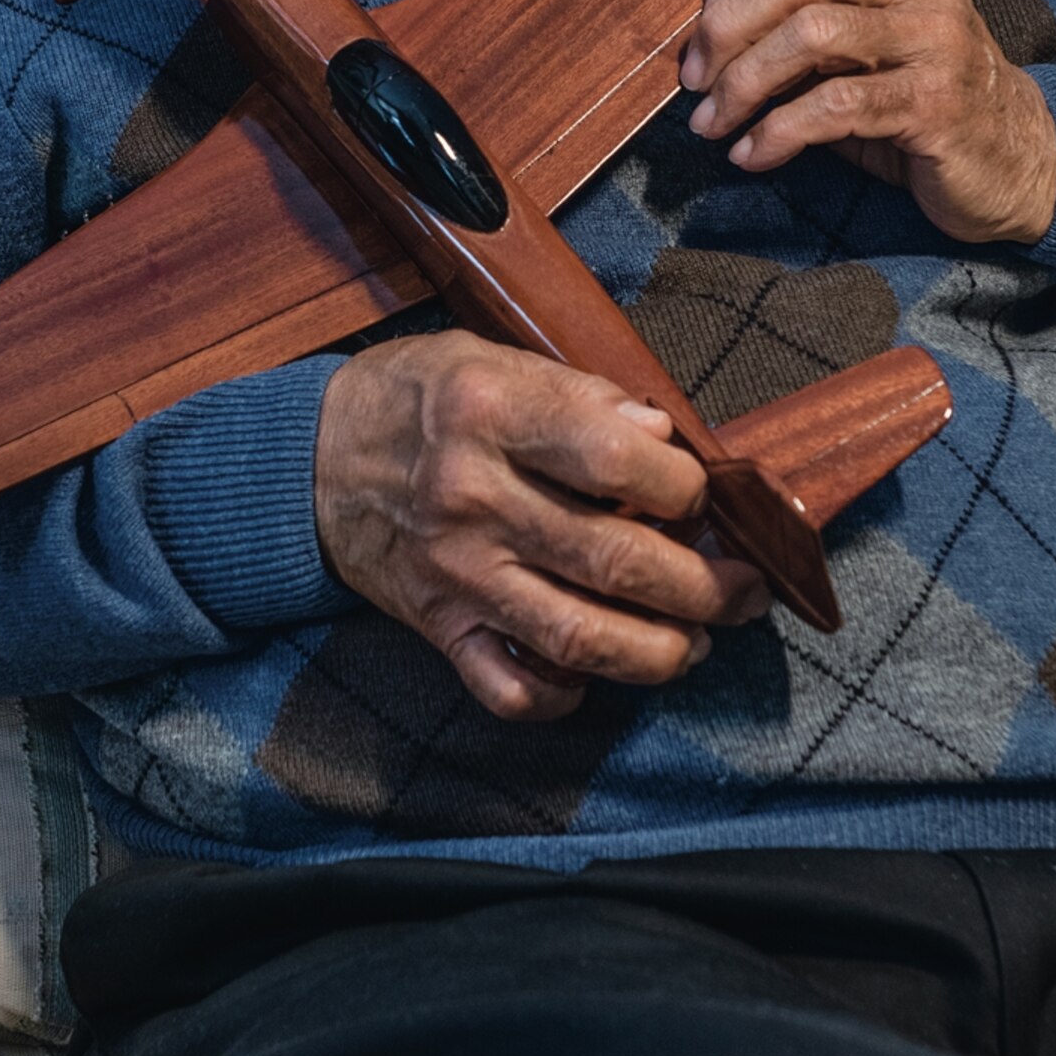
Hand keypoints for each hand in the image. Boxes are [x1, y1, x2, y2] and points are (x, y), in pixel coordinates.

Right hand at [314, 332, 769, 722]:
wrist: (310, 460)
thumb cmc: (419, 399)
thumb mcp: (492, 358)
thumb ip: (581, 396)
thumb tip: (664, 437)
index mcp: (491, 413)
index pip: (614, 459)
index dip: (684, 486)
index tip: (705, 495)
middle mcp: (473, 498)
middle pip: (616, 560)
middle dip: (705, 586)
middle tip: (744, 589)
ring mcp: (457, 573)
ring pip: (578, 637)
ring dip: (659, 651)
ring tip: (697, 641)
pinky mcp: (440, 627)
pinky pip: (509, 688)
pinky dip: (564, 696)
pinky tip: (595, 675)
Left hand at [679, 0, 1055, 244]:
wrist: (1011, 155)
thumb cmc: (914, 93)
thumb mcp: (861, 40)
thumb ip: (803, 15)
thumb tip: (706, 31)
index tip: (702, 22)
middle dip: (726, 26)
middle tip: (694, 79)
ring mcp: (934, 37)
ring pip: (810, 34)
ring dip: (743, 84)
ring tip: (712, 123)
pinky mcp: (935, 101)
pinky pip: (835, 107)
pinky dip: (777, 133)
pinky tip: (753, 154)